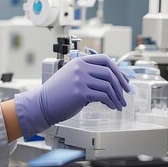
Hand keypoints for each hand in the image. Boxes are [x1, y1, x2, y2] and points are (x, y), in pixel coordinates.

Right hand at [14, 54, 130, 138]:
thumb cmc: (56, 93)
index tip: (124, 80)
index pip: (105, 59)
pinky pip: (103, 96)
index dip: (118, 70)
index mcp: (79, 61)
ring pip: (108, 85)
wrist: (42, 104)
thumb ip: (88, 75)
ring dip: (117, 97)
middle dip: (121, 85)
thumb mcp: (71, 77)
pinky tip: (112, 106)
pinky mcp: (80, 92)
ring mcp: (80, 79)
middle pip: (109, 72)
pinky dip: (111, 102)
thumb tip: (109, 83)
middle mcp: (80, 68)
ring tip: (119, 104)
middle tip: (126, 94)